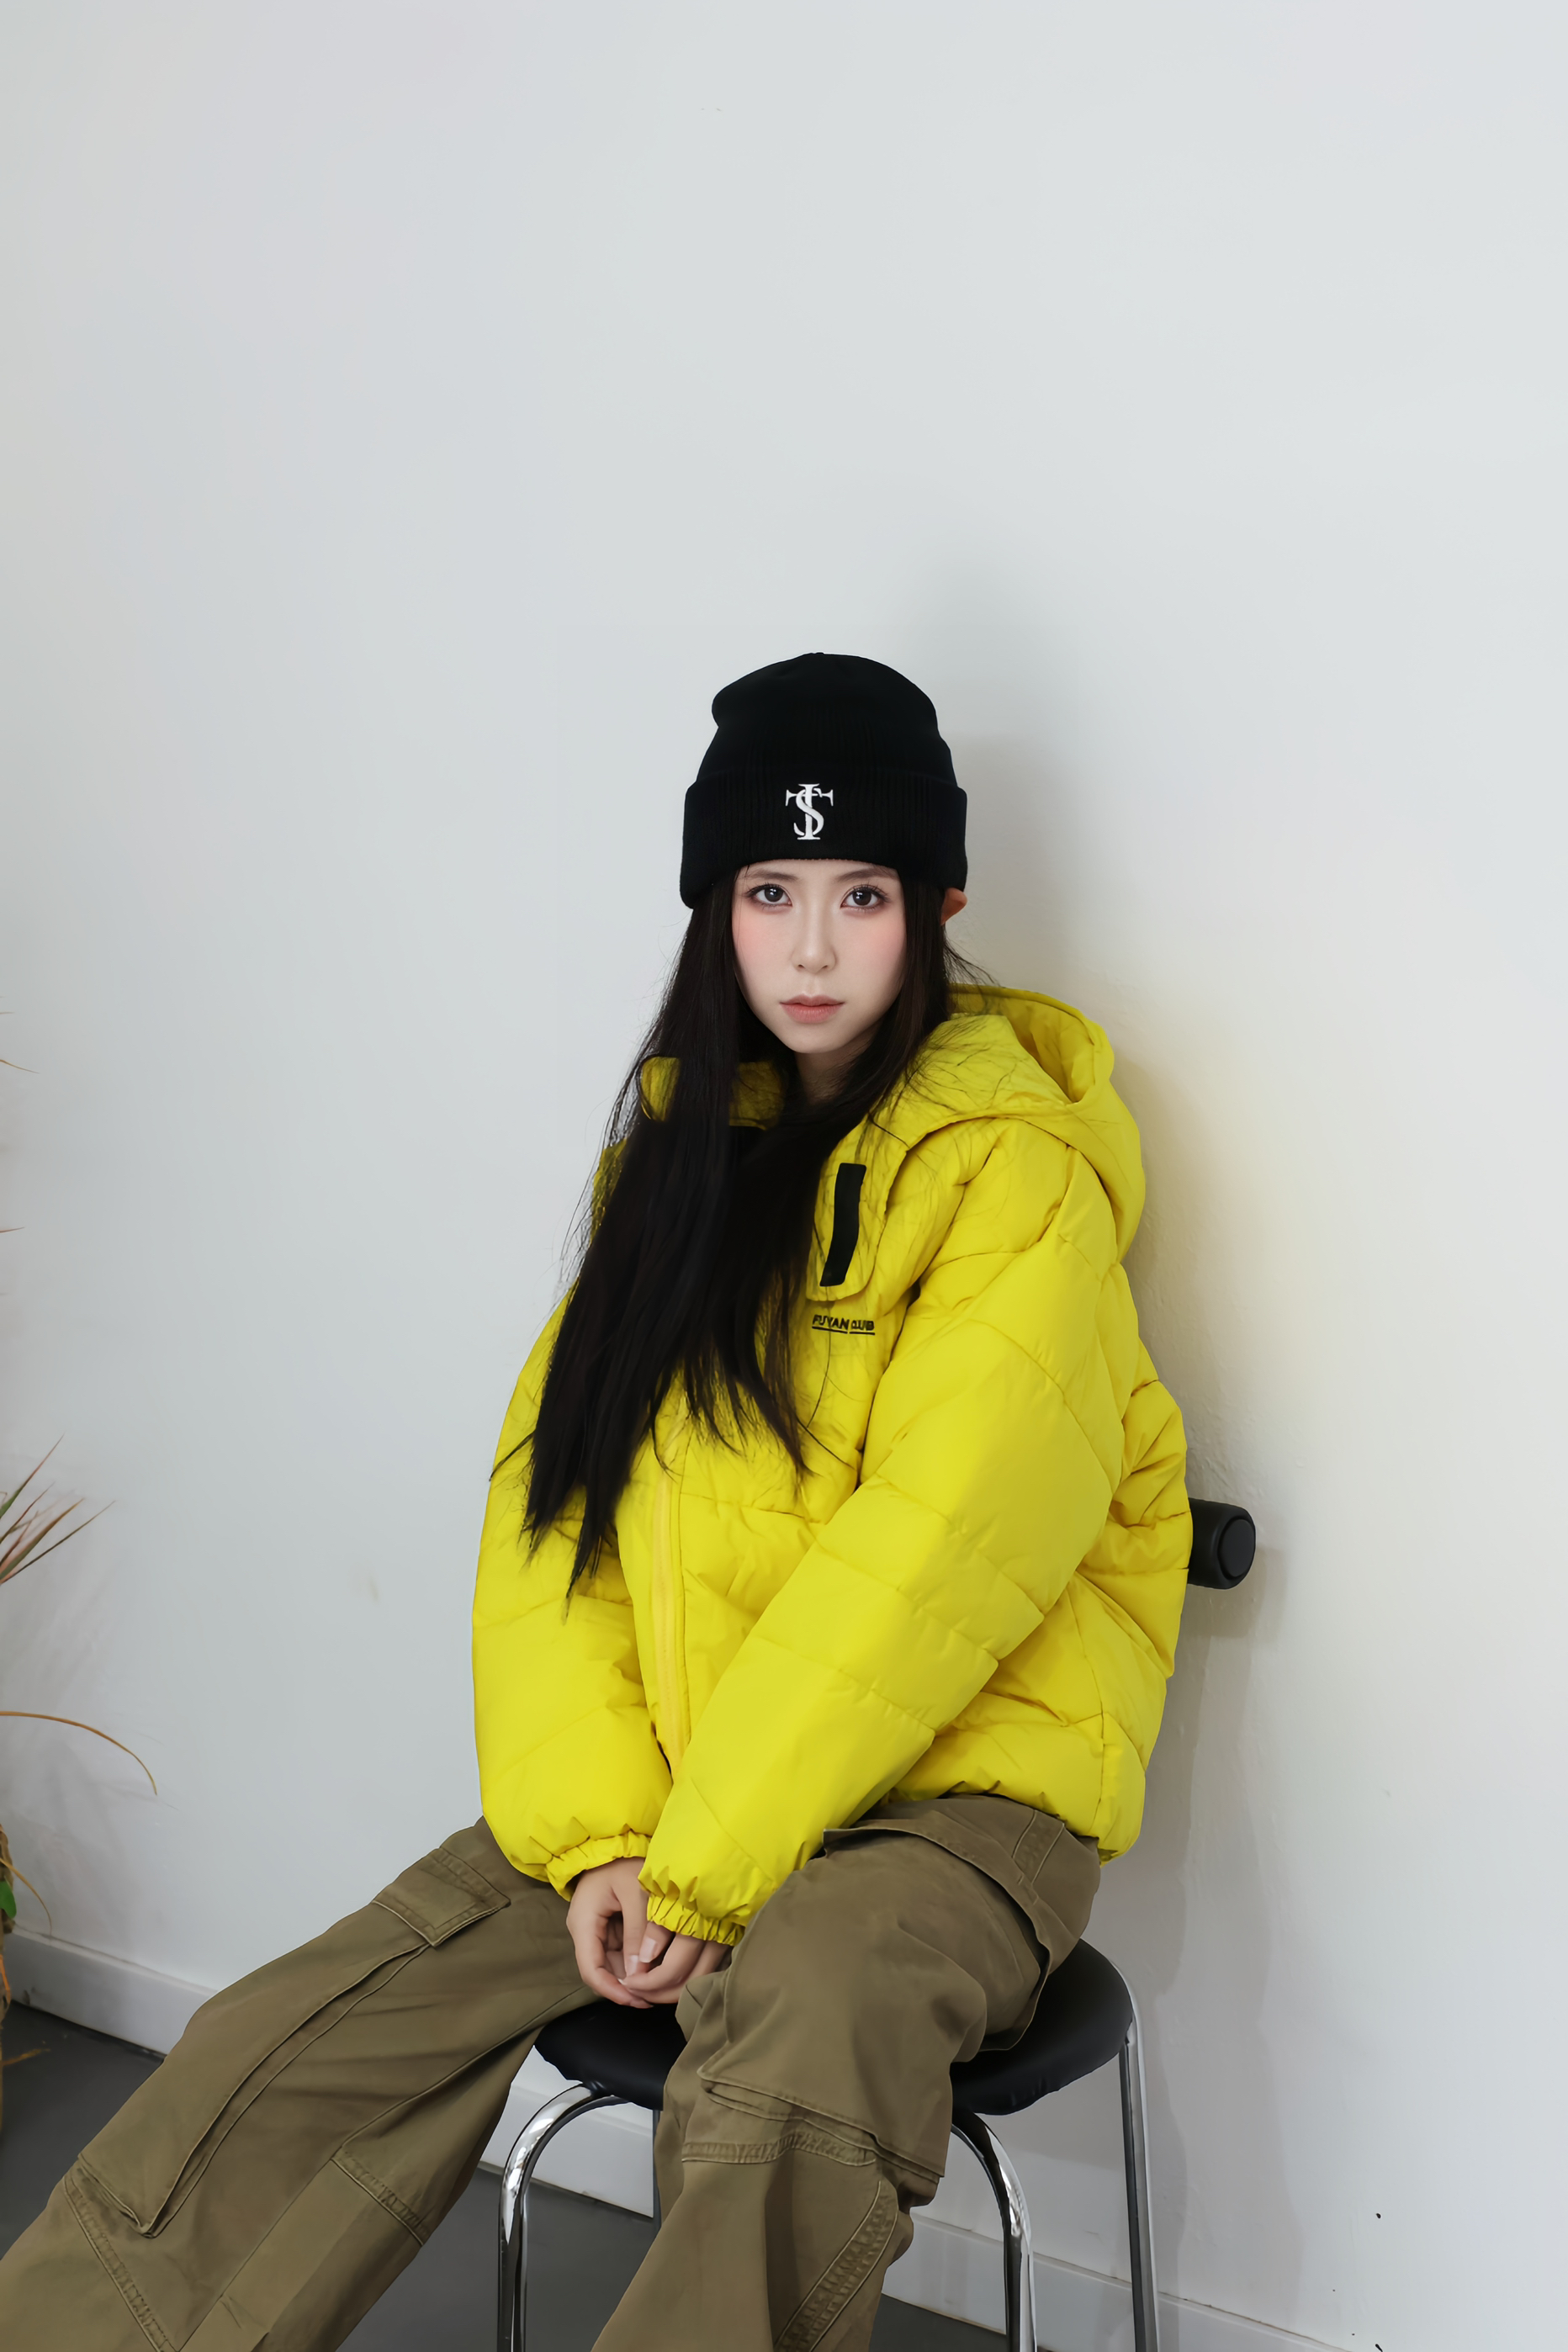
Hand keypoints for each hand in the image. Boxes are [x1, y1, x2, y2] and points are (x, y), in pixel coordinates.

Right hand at [565, 1859, 727, 2007]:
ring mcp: (596, 1930)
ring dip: (632, 1976)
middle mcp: (585, 1931)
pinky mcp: (608, 1927)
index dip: (612, 1991)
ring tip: (658, 1987)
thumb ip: (637, 1932)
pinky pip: (620, 1952)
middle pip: (601, 1971)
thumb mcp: (635, 1893)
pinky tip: (654, 1968)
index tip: (637, 2000)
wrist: (616, 1839)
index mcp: (584, 1923)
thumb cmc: (624, 1860)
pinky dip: (635, 1962)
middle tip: (655, 1998)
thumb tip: (639, 1972)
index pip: (591, 1970)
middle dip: (625, 1987)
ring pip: (612, 1964)